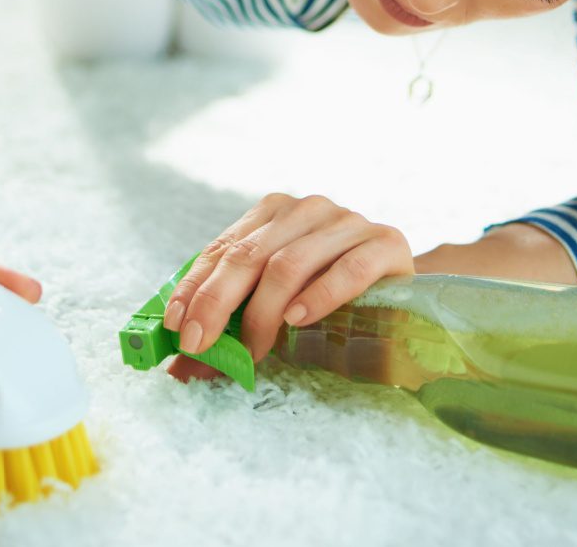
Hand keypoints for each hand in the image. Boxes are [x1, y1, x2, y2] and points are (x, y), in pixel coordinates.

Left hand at [161, 192, 414, 380]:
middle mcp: (308, 208)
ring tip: (253, 351)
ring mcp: (348, 221)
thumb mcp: (273, 305)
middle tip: (199, 345)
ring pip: (290, 263)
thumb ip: (232, 325)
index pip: (224, 248)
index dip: (195, 287)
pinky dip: (319, 296)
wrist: (401, 291)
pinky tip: (297, 320)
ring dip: (263, 314)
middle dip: (217, 304)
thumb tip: (180, 369)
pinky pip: (348, 268)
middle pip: (250, 255)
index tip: (175, 325)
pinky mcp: (386, 242)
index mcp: (274, 212)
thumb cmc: (327, 298)